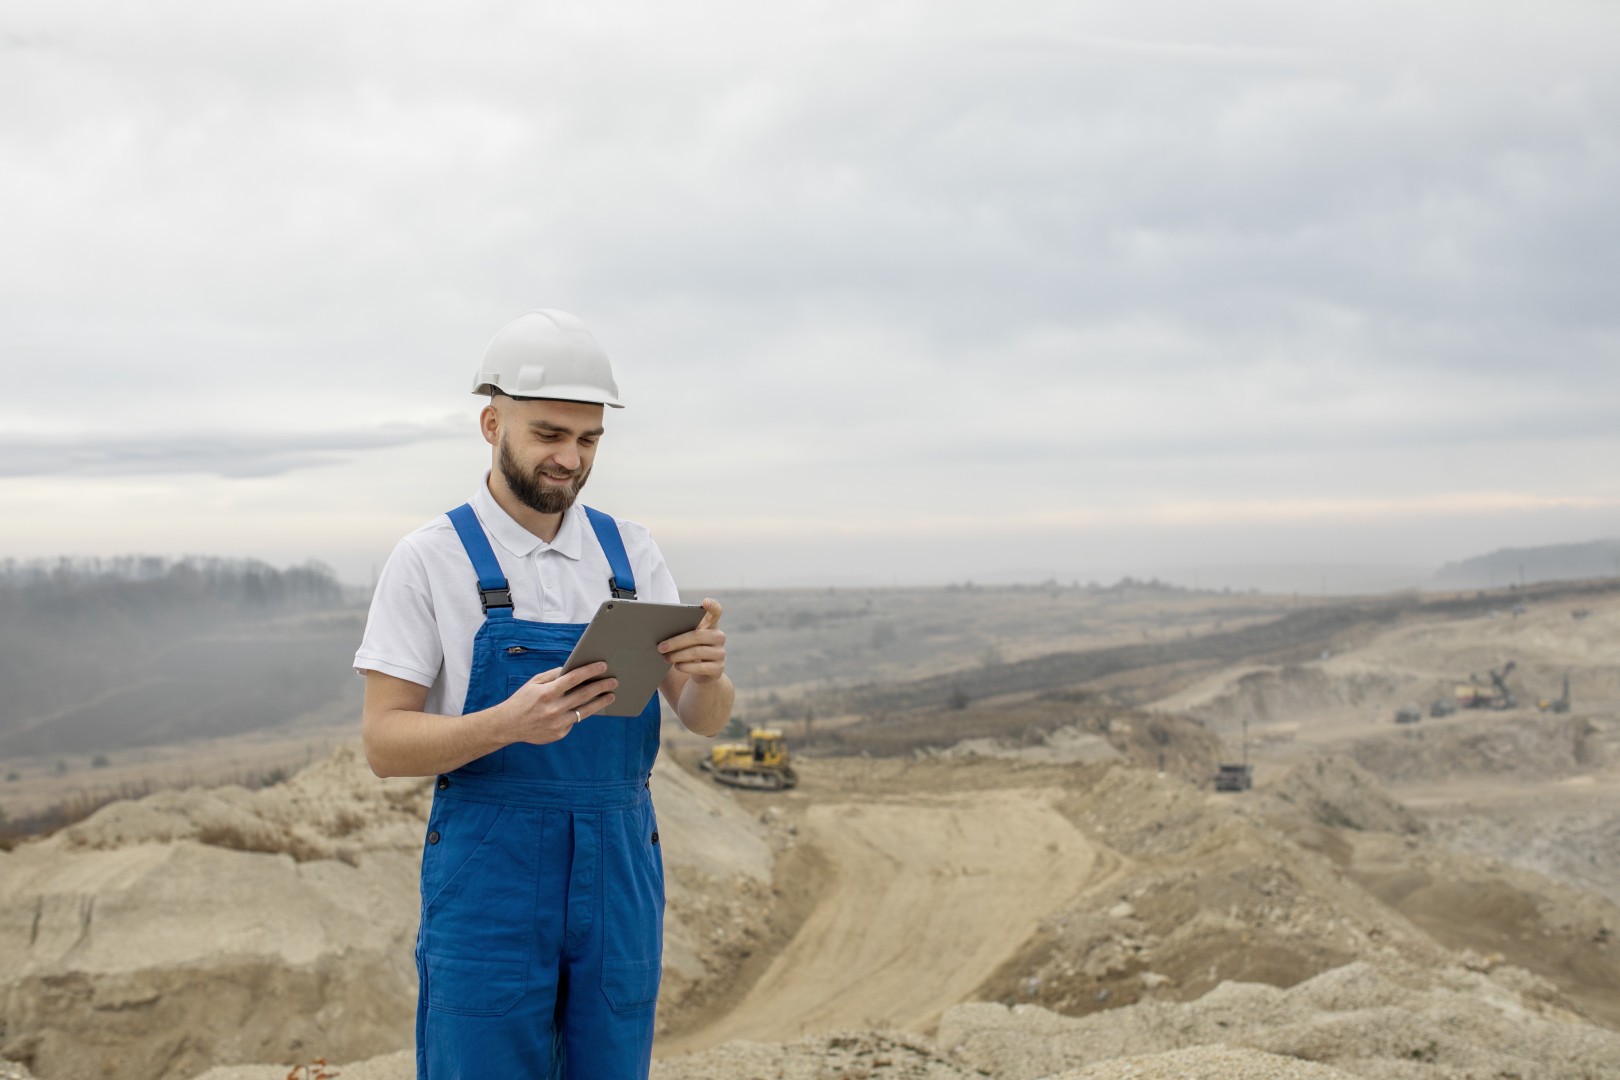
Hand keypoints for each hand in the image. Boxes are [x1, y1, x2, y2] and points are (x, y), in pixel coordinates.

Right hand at [499, 662, 617, 743]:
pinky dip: (580, 713)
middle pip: (584, 695)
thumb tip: (574, 669)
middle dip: (601, 686)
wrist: (508, 725)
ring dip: (600, 702)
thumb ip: (554, 675)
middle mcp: (553, 708)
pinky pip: (574, 721)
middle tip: (614, 681)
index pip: (574, 678)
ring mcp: (557, 723)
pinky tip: (589, 707)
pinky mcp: (559, 733)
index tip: (603, 665)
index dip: (590, 670)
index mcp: (547, 692)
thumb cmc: (523, 700)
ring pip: (585, 711)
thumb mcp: (534, 683)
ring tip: (611, 696)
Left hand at [658, 598, 726, 683]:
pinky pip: (700, 667)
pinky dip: (686, 666)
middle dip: (676, 642)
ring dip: (678, 655)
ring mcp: (720, 653)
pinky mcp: (718, 668)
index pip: (716, 612)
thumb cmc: (690, 650)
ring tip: (665, 658)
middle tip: (660, 647)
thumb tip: (660, 634)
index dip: (712, 606)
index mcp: (711, 625)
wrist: (702, 673)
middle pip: (697, 636)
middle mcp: (718, 637)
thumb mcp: (687, 640)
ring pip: (697, 652)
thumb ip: (680, 632)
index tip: (705, 601)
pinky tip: (677, 666)